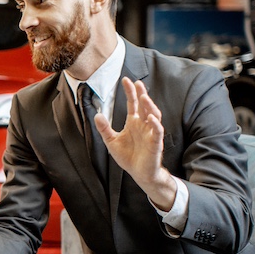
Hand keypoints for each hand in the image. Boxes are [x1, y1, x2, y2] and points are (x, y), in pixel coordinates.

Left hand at [94, 77, 176, 207]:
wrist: (139, 173)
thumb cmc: (128, 157)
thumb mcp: (111, 141)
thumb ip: (104, 129)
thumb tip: (97, 115)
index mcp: (133, 123)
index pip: (133, 104)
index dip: (130, 92)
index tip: (125, 80)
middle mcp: (143, 125)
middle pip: (144, 106)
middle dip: (141, 94)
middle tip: (137, 83)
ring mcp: (151, 133)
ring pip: (154, 115)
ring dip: (149, 106)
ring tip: (143, 96)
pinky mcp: (156, 143)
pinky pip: (157, 132)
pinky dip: (155, 124)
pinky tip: (150, 117)